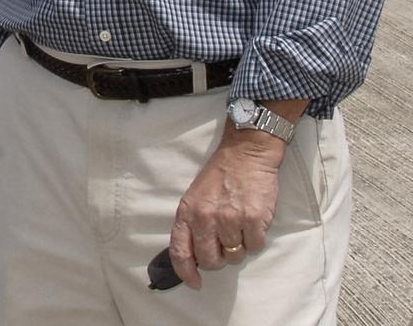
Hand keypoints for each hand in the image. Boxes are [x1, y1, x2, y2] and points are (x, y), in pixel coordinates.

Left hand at [166, 105, 302, 288]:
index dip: (185, 272)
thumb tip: (192, 256)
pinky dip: (255, 238)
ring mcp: (230, 219)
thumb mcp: (195, 197)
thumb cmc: (219, 177)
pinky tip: (253, 220)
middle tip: (225, 242)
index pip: (180, 251)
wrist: (245, 154)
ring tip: (239, 223)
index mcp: (187, 211)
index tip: (194, 282)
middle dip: (219, 258)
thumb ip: (192, 224)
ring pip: (235, 255)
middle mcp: (206, 217)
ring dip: (239, 246)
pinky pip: (255, 246)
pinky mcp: (253, 219)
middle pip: (210, 260)